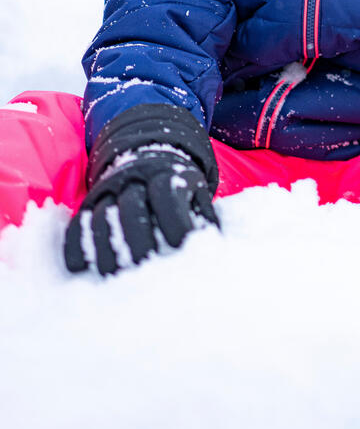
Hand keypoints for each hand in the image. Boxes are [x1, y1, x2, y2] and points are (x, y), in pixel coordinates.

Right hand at [64, 103, 218, 275]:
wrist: (147, 152)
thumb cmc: (178, 183)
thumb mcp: (195, 189)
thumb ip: (204, 213)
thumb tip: (214, 240)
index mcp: (164, 173)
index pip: (167, 194)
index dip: (175, 220)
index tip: (181, 247)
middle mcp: (134, 178)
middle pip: (132, 208)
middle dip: (138, 240)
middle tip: (144, 268)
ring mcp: (109, 189)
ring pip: (102, 217)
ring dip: (106, 247)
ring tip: (114, 276)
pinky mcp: (90, 201)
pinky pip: (78, 221)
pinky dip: (76, 243)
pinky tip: (79, 266)